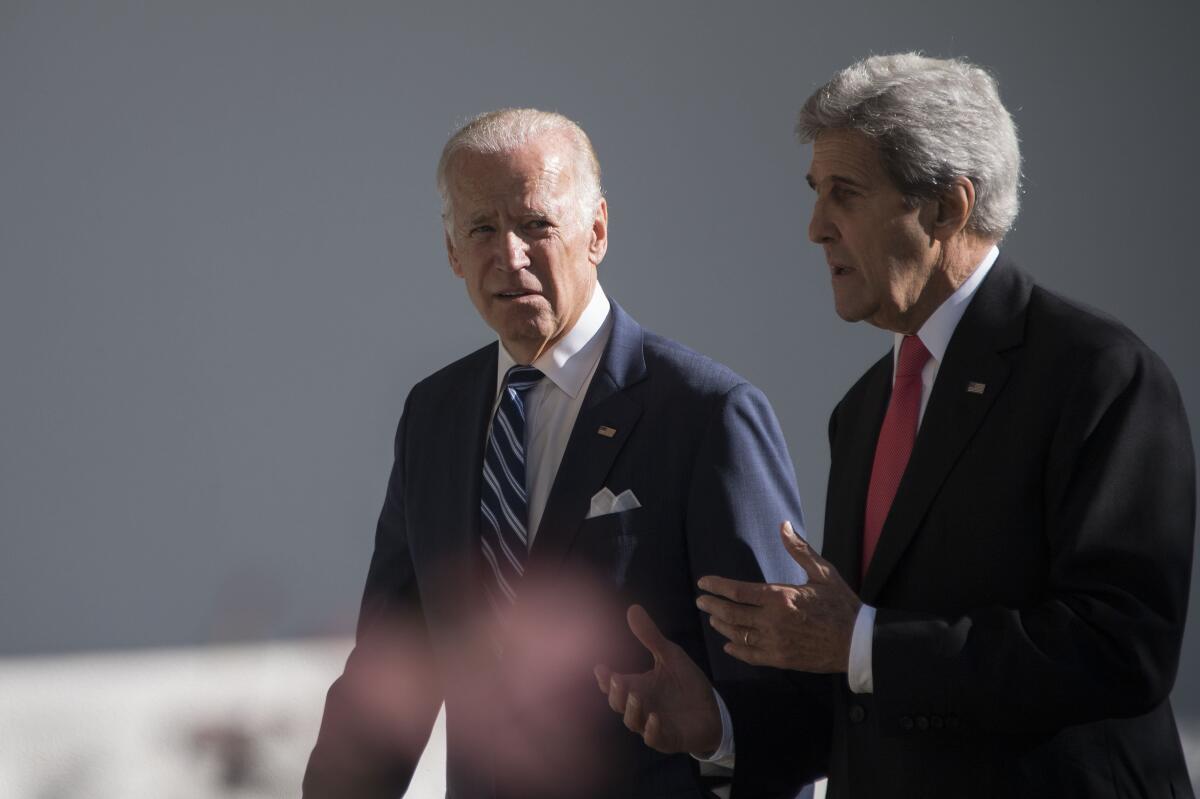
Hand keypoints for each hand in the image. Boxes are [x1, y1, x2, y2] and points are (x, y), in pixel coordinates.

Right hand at [594, 605, 721, 755]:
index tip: (600, 667)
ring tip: (636, 695)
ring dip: (632, 710)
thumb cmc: (687, 683)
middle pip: (618, 703)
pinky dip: (653, 730)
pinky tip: (655, 718)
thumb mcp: (670, 656)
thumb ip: (650, 636)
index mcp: (638, 687)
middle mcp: (640, 706)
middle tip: (616, 680)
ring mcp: (652, 724)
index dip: (604, 678)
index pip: (614, 684)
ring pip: (633, 721)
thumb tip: (632, 608)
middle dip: (615, 693)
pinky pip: (655, 738)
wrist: (713, 710)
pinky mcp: (668, 738)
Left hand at [697, 521, 861, 672]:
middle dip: (711, 606)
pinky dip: (736, 650)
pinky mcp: (781, 659)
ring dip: (721, 626)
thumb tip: (784, 525)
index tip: (703, 583)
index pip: (738, 591)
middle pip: (731, 613)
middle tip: (701, 601)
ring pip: (737, 634)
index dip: (717, 587)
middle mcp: (773, 620)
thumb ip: (799, 549)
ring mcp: (775, 642)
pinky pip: (750, 655)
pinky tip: (729, 645)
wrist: (858, 643)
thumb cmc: (841, 605)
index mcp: (781, 596)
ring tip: (713, 619)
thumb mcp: (823, 572)